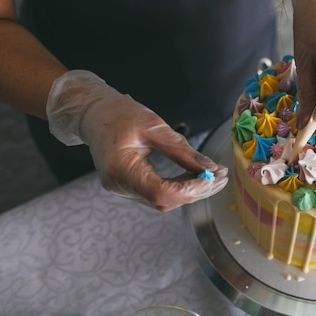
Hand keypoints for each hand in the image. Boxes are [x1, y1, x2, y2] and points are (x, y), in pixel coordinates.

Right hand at [46, 70, 227, 211]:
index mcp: (120, 168)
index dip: (190, 189)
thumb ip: (182, 150)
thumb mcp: (154, 126)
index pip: (160, 192)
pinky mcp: (129, 187)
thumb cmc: (120, 114)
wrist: (94, 113)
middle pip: (163, 201)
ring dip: (190, 191)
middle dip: (196, 191)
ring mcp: (122, 189)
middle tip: (221, 177)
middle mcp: (118, 185)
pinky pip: (157, 194)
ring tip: (212, 175)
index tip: (213, 177)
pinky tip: (194, 175)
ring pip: (162, 201)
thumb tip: (210, 168)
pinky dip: (178, 187)